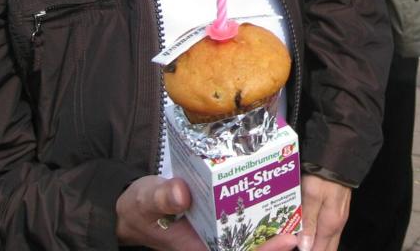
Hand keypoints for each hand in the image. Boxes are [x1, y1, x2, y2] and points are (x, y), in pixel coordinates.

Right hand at [116, 174, 299, 248]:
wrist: (134, 209)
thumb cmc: (139, 208)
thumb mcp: (146, 200)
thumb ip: (161, 196)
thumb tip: (181, 192)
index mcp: (201, 248)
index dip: (265, 250)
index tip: (288, 239)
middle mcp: (213, 244)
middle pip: (251, 246)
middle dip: (277, 238)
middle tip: (301, 219)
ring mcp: (216, 234)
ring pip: (249, 234)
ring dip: (269, 224)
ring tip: (293, 203)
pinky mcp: (216, 222)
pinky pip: (241, 221)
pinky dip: (255, 211)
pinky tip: (268, 194)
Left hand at [299, 174, 350, 250]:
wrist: (338, 157)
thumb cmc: (323, 176)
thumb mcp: (312, 196)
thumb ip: (309, 222)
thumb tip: (305, 247)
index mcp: (330, 225)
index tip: (293, 248)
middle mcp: (336, 225)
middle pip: (326, 248)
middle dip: (312, 249)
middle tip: (295, 246)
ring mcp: (338, 217)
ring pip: (327, 240)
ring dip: (315, 243)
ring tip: (298, 240)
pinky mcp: (336, 209)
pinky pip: (328, 230)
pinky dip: (318, 235)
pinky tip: (309, 230)